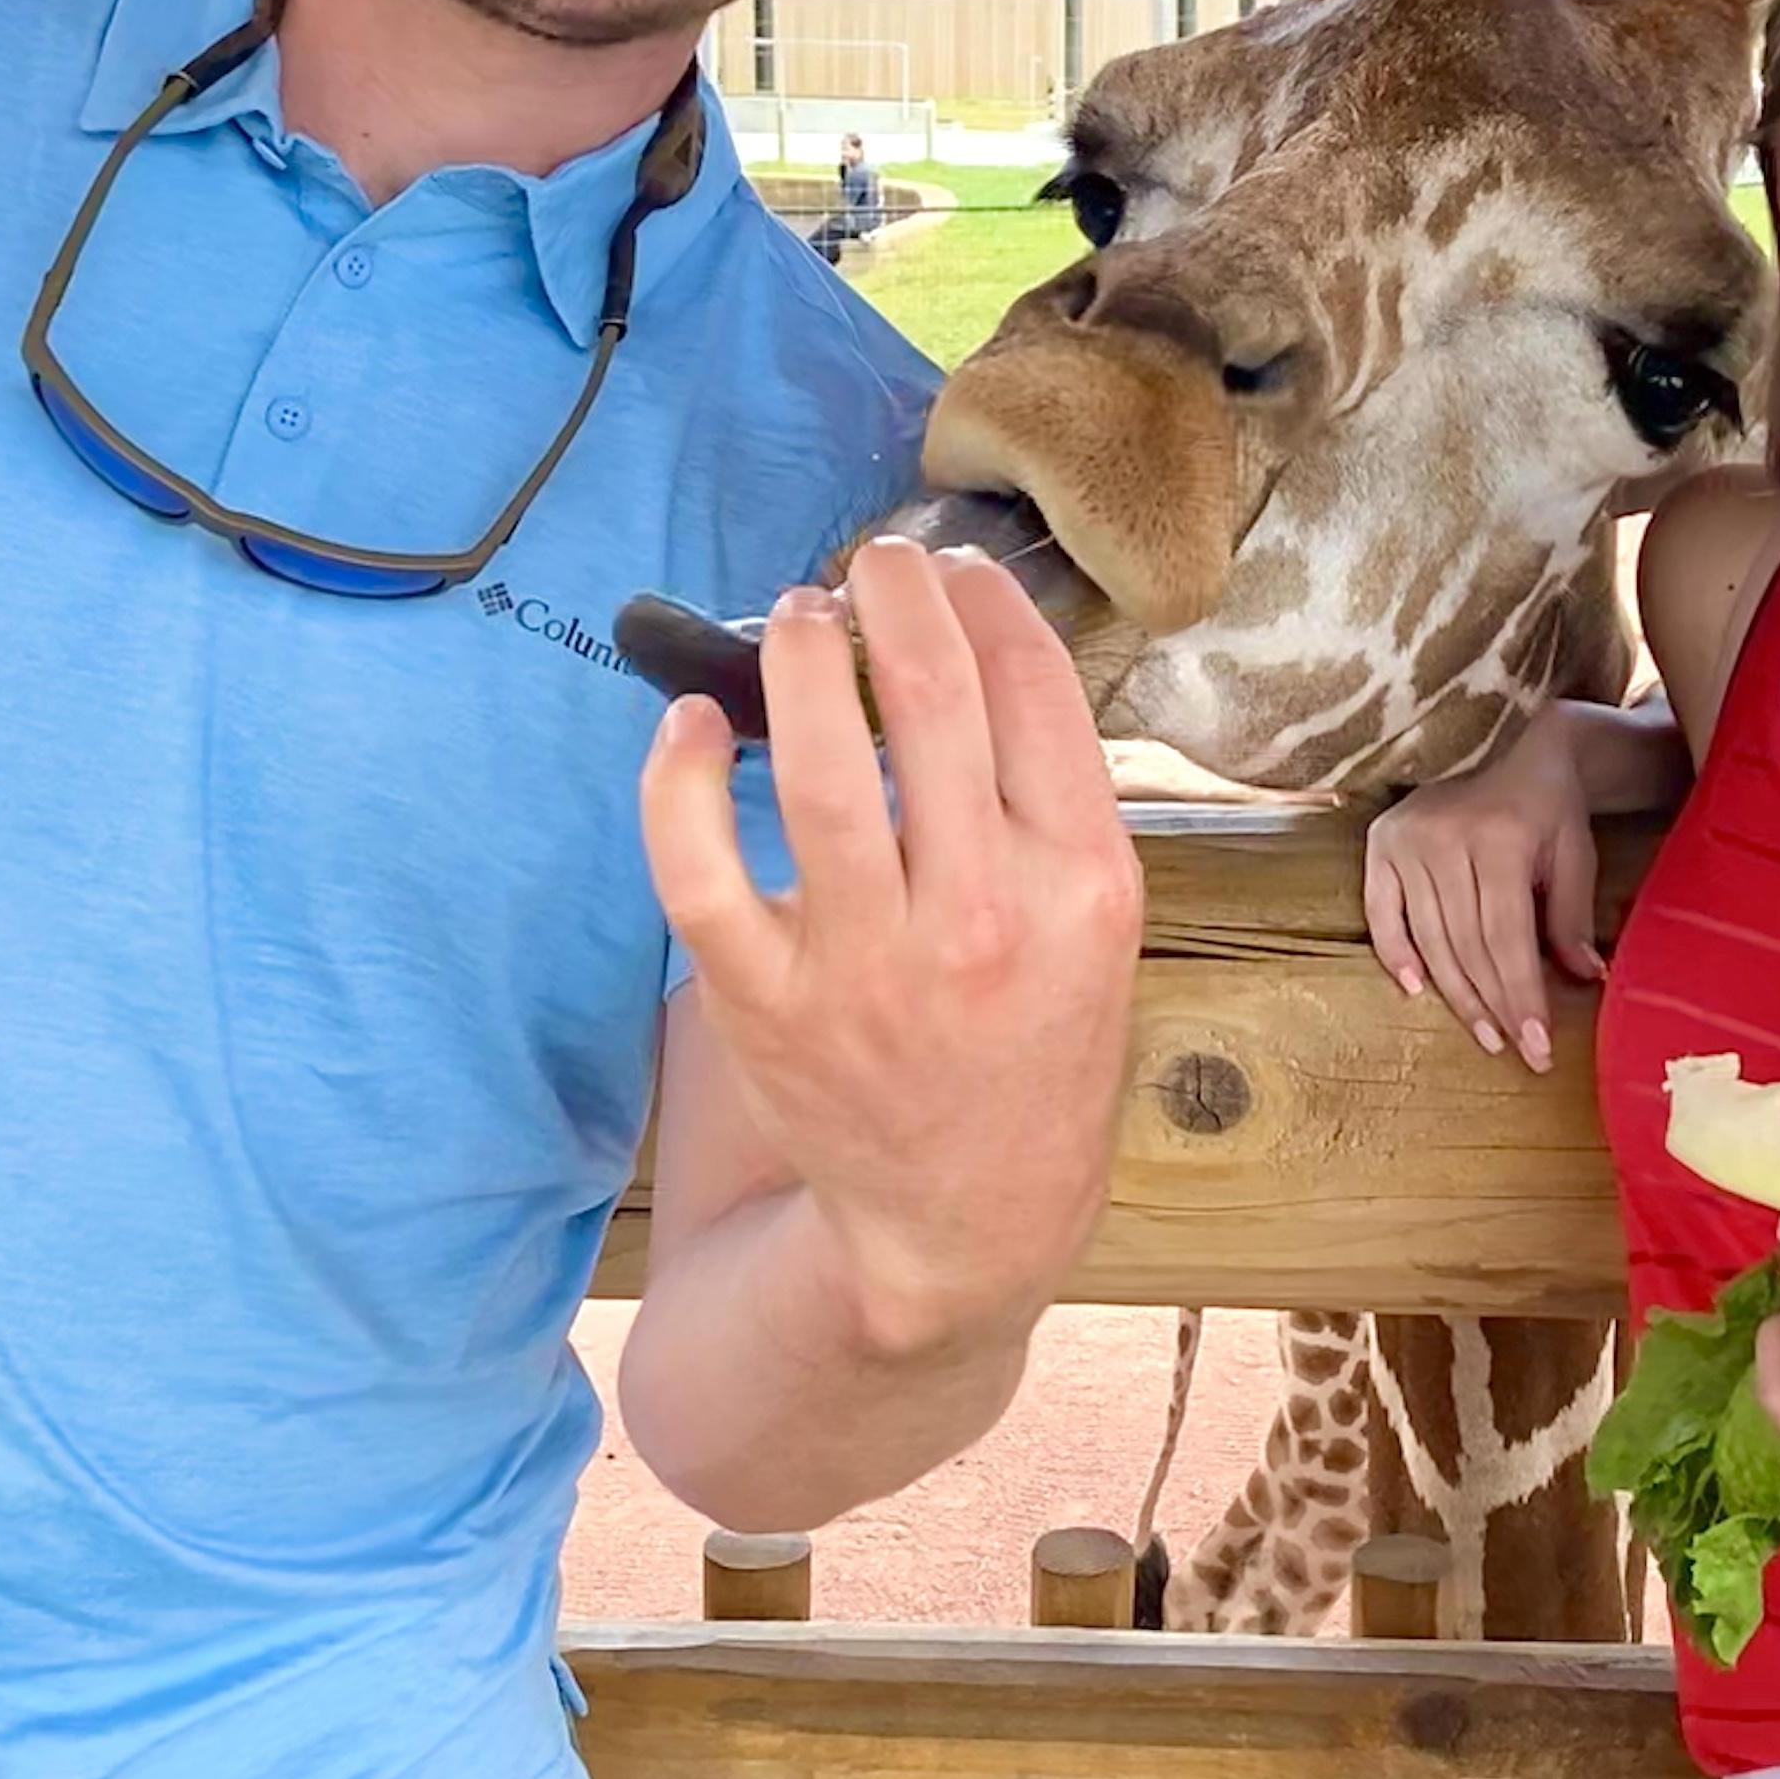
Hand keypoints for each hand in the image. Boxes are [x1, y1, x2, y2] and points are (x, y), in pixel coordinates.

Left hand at [638, 535, 1139, 1359]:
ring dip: (797, 655)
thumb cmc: (1035, 1044)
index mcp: (1082, 882)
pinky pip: (699, 863)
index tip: (956, 569)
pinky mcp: (765, 999)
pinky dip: (679, 776)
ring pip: (814, 761)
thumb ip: (1052, 795)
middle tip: (874, 564)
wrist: (968, 1214)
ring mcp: (866, 961)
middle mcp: (981, 915)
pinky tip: (693, 722)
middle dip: (892, 594)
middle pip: (927, 694)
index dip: (984, 598)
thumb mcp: (1099, 920)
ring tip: (798, 616)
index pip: (1030, 686)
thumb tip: (970, 636)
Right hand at [1364, 707, 1601, 1071]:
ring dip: (1455, 993)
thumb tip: (1585, 978)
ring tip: (1483, 1033)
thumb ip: (1572, 914)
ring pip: (1430, 938)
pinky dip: (1395, 953)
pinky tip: (1415, 989)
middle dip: (1494, 1005)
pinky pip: (1382, 912)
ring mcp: (1407, 841)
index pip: (1507, 939)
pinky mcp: (1382, 841)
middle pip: (1468, 946)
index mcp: (1499, 839)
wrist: (1503, 732)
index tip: (1538, 1047)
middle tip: (1513, 1050)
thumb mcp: (1573, 849)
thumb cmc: (1547, 797)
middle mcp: (1445, 841)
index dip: (1522, 997)